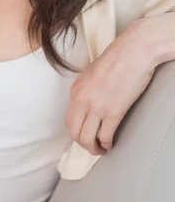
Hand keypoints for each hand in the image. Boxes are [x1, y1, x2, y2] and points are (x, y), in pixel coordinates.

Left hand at [66, 23, 155, 154]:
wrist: (132, 52)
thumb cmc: (116, 59)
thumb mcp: (91, 74)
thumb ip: (87, 90)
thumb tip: (89, 104)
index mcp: (76, 90)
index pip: (68, 120)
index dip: (76, 132)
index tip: (84, 136)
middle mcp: (82, 100)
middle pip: (74, 133)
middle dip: (82, 144)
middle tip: (92, 146)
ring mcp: (97, 107)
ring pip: (86, 139)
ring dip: (94, 148)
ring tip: (101, 149)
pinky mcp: (113, 112)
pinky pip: (105, 137)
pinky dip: (107, 144)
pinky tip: (111, 144)